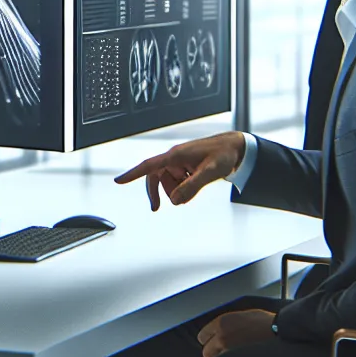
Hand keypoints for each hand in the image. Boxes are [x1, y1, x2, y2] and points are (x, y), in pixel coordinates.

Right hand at [114, 131, 245, 208]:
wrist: (236, 148)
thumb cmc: (224, 154)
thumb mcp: (210, 172)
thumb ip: (192, 186)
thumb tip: (174, 200)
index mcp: (176, 156)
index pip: (149, 166)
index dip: (133, 174)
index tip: (118, 180)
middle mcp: (175, 159)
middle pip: (156, 178)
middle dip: (159, 192)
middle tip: (157, 208)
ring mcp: (180, 163)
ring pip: (168, 182)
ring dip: (177, 190)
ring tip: (195, 186)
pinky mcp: (186, 168)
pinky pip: (177, 182)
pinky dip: (183, 188)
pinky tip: (196, 184)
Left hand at [197, 309, 274, 356]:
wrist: (280, 331)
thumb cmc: (266, 323)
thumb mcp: (242, 316)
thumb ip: (228, 324)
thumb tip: (220, 331)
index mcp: (222, 323)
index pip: (202, 336)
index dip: (208, 341)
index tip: (211, 344)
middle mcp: (221, 337)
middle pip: (206, 352)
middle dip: (214, 354)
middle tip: (223, 354)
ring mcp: (229, 350)